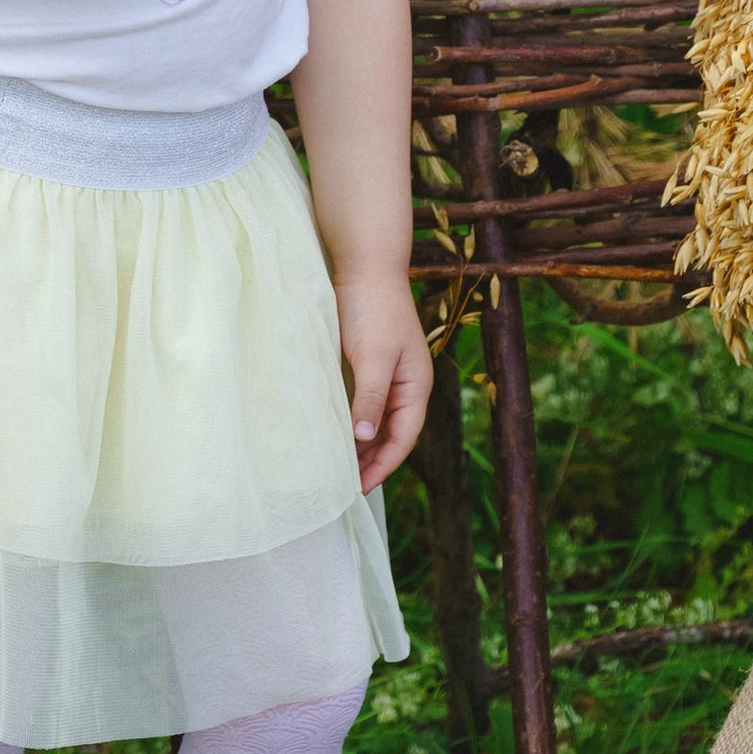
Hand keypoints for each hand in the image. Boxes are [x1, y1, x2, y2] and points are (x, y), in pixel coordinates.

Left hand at [336, 271, 431, 492]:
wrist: (366, 265)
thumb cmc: (374, 309)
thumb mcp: (374, 357)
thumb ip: (371, 398)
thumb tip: (365, 438)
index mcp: (416, 386)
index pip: (403, 438)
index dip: (383, 465)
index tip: (359, 487)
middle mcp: (406, 385)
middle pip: (393, 434)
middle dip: (372, 461)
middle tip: (345, 485)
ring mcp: (389, 375)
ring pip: (378, 421)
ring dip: (362, 444)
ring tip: (339, 467)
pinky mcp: (369, 364)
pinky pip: (365, 404)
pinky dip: (353, 422)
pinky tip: (336, 432)